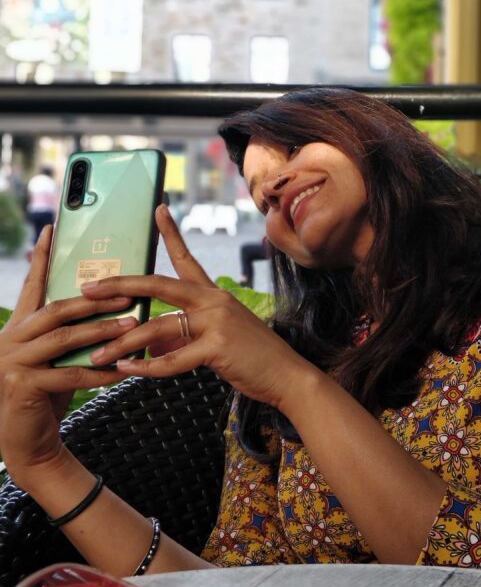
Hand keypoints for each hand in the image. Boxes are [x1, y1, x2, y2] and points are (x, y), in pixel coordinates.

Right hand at [0, 225, 134, 483]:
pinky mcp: (22, 386)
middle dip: (96, 300)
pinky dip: (99, 372)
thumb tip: (109, 304)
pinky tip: (123, 370)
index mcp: (18, 326)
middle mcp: (11, 339)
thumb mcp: (56, 357)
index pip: (32, 286)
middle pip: (57, 309)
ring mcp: (12, 362)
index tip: (53, 230)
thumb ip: (69, 332)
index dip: (42, 258)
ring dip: (103, 332)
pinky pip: (69, 375)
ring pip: (64, 340)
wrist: (25, 441)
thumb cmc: (46, 393)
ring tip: (133, 325)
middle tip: (131, 292)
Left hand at [85, 206, 316, 410]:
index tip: (158, 210)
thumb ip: (182, 337)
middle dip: (120, 286)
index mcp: (213, 294)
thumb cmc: (251, 358)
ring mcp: (216, 321)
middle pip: (158, 284)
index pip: (187, 258)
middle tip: (89, 290)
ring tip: (97, 354)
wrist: (287, 376)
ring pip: (157, 326)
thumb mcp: (214, 340)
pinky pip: (172, 358)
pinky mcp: (218, 346)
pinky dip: (146, 368)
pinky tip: (126, 370)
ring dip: (123, 342)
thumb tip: (149, 347)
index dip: (171, 233)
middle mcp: (214, 299)